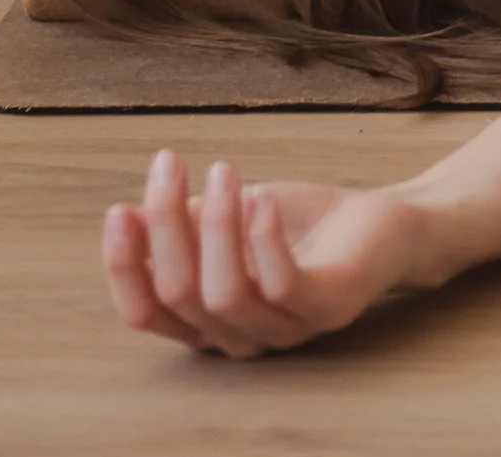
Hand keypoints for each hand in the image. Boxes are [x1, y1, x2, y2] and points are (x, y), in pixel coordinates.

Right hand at [104, 149, 423, 355]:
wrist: (381, 224)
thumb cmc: (297, 222)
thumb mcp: (228, 215)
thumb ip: (182, 224)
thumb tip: (125, 215)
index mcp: (207, 320)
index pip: (146, 313)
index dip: (124, 267)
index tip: (118, 208)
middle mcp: (239, 336)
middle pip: (178, 296)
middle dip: (165, 225)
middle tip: (170, 163)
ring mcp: (284, 328)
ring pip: (223, 295)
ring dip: (215, 224)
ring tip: (223, 169)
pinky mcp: (327, 310)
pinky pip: (283, 287)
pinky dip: (264, 240)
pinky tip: (261, 197)